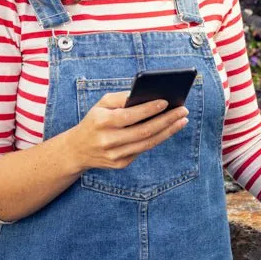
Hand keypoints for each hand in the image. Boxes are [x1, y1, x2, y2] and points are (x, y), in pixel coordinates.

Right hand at [63, 91, 189, 172]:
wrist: (77, 150)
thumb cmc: (95, 120)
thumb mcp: (102, 104)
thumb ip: (122, 98)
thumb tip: (148, 94)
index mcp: (102, 122)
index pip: (130, 116)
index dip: (149, 109)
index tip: (167, 101)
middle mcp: (108, 140)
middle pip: (144, 131)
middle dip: (166, 120)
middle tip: (183, 111)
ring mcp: (115, 155)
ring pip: (147, 143)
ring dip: (168, 131)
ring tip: (182, 120)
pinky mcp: (121, 164)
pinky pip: (143, 149)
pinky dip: (158, 138)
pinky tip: (170, 129)